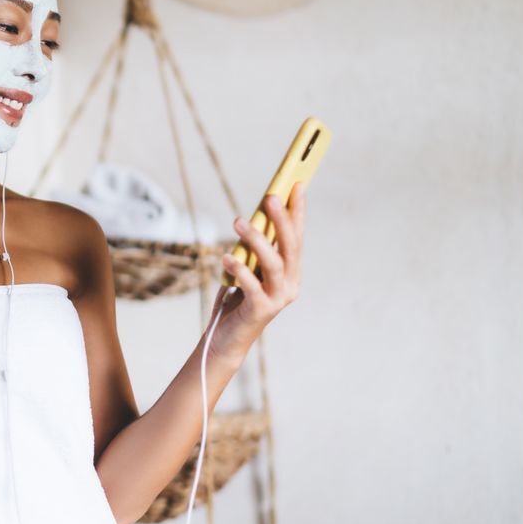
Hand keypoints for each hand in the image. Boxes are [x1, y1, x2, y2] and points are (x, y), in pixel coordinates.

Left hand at [209, 180, 306, 361]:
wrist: (226, 338)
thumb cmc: (236, 299)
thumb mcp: (248, 269)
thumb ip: (254, 250)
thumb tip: (253, 217)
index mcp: (290, 272)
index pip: (296, 237)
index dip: (298, 211)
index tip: (296, 185)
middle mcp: (290, 285)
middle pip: (290, 247)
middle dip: (282, 219)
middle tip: (270, 196)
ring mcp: (278, 299)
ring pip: (274, 264)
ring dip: (257, 240)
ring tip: (238, 221)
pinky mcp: (260, 311)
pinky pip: (252, 286)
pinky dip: (239, 269)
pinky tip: (224, 257)